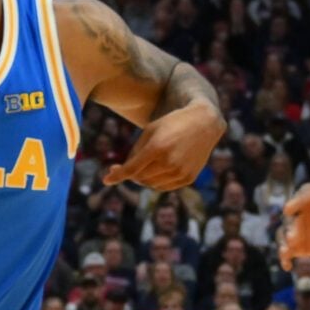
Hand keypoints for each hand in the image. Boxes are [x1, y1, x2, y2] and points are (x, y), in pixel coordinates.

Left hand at [103, 102, 223, 191]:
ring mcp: (180, 172)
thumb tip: (126, 170)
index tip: (106, 180)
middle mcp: (170, 163)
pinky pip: (164, 187)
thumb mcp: (151, 130)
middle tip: (121, 168)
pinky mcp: (188, 178)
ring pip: (151, 185)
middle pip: (140, 178)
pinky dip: (155, 182)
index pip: (132, 169)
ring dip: (142, 178)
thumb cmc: (173, 123)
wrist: (204, 123)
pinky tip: (154, 170)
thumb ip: (136, 151)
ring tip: (141, 165)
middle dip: (129, 174)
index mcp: (158, 148)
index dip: (117, 175)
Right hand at [279, 184, 309, 264]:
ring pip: (283, 234)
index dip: (295, 203)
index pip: (301, 197)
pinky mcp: (296, 243)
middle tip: (292, 238)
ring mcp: (295, 227)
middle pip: (289, 219)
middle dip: (289, 228)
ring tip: (286, 252)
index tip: (288, 209)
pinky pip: (287, 250)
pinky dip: (285, 257)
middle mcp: (298, 210)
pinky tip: (287, 266)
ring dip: (283, 243)